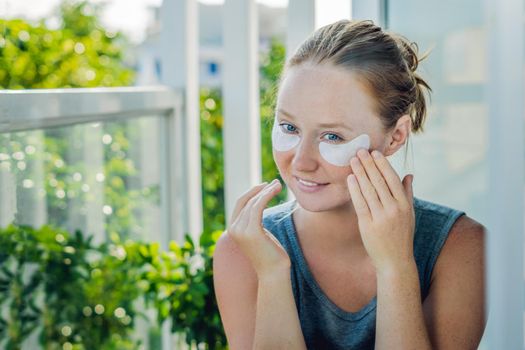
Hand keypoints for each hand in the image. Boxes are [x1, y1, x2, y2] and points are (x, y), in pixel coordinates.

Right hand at [227, 179, 290, 277]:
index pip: (240, 204)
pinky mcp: (251, 232)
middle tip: (275, 182)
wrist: (274, 274)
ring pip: (252, 202)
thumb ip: (255, 222)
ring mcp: (241, 231)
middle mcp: (234, 229)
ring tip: (278, 185)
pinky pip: (258, 207)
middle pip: (244, 200)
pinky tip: (275, 191)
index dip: (252, 192)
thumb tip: (259, 205)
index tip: (266, 186)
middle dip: (259, 189)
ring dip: (266, 191)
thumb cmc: (271, 255)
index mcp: (233, 230)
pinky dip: (266, 196)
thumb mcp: (260, 234)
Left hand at [346, 149, 415, 272]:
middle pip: (379, 182)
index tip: (375, 153)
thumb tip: (409, 174)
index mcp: (405, 205)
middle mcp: (394, 209)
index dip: (383, 165)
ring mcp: (381, 217)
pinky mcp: (368, 225)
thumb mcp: (409, 214)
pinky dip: (355, 189)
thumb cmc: (402, 236)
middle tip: (360, 151)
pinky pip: (360, 203)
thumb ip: (408, 193)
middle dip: (369, 164)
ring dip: (360, 173)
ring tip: (353, 160)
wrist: (395, 261)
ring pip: (369, 190)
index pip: (392, 179)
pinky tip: (350, 178)